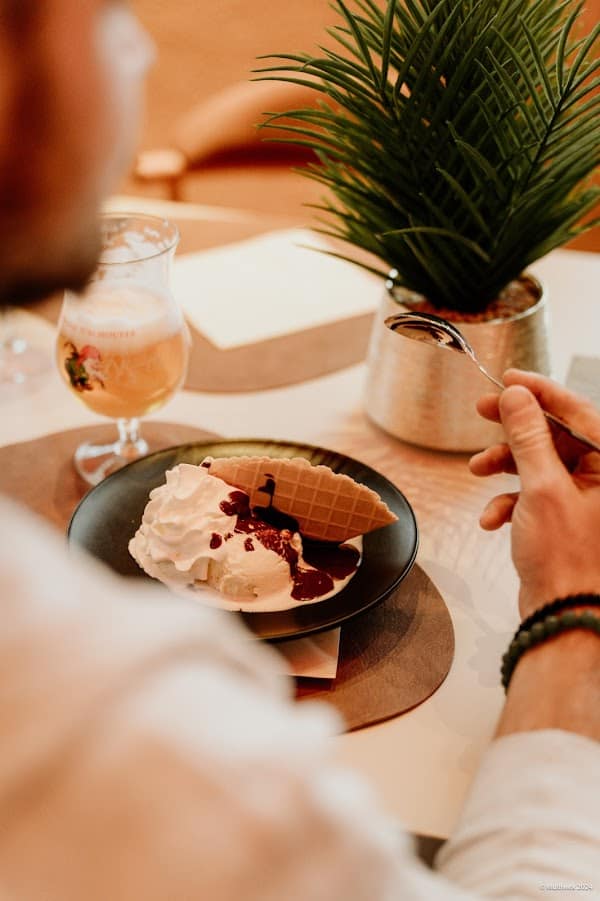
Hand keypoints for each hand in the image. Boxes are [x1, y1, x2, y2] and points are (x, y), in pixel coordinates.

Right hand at [469, 369, 599, 619]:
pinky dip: (509, 500)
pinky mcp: (564, 516)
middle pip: (555, 434)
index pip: (577, 411)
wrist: (563, 615)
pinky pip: (533, 493)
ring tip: (478, 470)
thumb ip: (528, 438)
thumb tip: (517, 398)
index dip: (540, 391)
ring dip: (505, 465)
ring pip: (539, 462)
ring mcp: (583, 497)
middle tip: (484, 411)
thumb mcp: (542, 488)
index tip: (509, 379)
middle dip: (515, 428)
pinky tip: (493, 518)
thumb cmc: (566, 560)